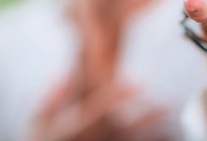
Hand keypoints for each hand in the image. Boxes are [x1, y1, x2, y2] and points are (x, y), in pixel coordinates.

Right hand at [26, 76, 167, 140]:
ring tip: (170, 119)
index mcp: (66, 133)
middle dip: (142, 121)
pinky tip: (166, 134)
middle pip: (117, 134)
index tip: (135, 84)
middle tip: (164, 106)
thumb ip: (52, 99)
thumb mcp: (37, 123)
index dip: (113, 99)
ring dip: (150, 134)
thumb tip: (67, 72)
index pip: (93, 115)